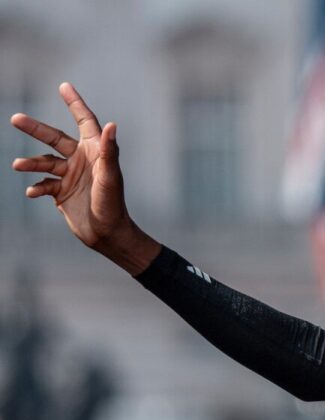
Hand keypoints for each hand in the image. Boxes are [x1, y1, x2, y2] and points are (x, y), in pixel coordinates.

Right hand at [10, 83, 157, 274]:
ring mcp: (70, 175)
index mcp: (95, 151)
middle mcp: (81, 160)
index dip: (75, 104)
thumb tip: (112, 125)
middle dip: (35, 129)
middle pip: (54, 138)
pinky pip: (43, 185)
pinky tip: (32, 193)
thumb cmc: (112, 204)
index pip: (85, 122)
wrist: (106, 234)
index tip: (63, 85)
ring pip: (44, 162)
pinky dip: (36, 187)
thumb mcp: (110, 177)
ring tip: (17, 166)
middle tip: (15, 118)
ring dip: (30, 163)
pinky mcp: (61, 192)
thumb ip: (109, 151)